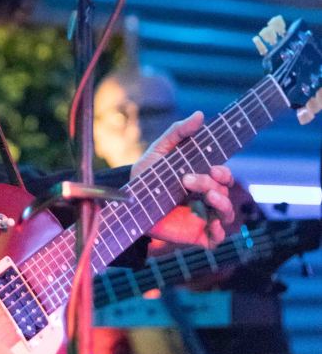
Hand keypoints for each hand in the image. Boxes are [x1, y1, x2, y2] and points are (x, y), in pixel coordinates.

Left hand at [131, 111, 234, 246]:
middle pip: (224, 190)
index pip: (224, 175)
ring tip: (207, 197)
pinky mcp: (196, 234)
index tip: (213, 168)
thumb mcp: (160, 150)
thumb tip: (200, 115)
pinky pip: (217, 238)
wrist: (127, 204)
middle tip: (188, 180)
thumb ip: (179, 132)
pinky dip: (219, 232)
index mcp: (201, 177)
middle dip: (211, 183)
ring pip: (227, 213)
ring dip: (222, 204)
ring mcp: (203, 216)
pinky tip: (211, 224)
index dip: (224, 172)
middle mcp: (205, 197)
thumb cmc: (146, 175)